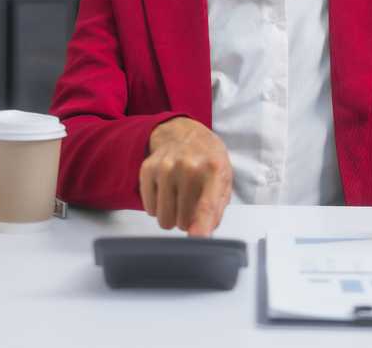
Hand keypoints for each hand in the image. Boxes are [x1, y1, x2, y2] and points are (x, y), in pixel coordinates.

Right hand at [140, 117, 232, 236]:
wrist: (185, 134)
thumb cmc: (207, 161)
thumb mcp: (223, 180)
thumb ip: (217, 210)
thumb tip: (203, 234)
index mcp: (214, 170)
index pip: (207, 203)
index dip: (202, 223)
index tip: (197, 237)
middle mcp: (189, 166)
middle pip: (182, 219)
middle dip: (187, 220)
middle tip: (191, 203)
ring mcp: (166, 166)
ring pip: (163, 218)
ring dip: (171, 216)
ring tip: (179, 198)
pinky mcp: (148, 169)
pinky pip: (149, 208)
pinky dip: (157, 207)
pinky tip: (166, 191)